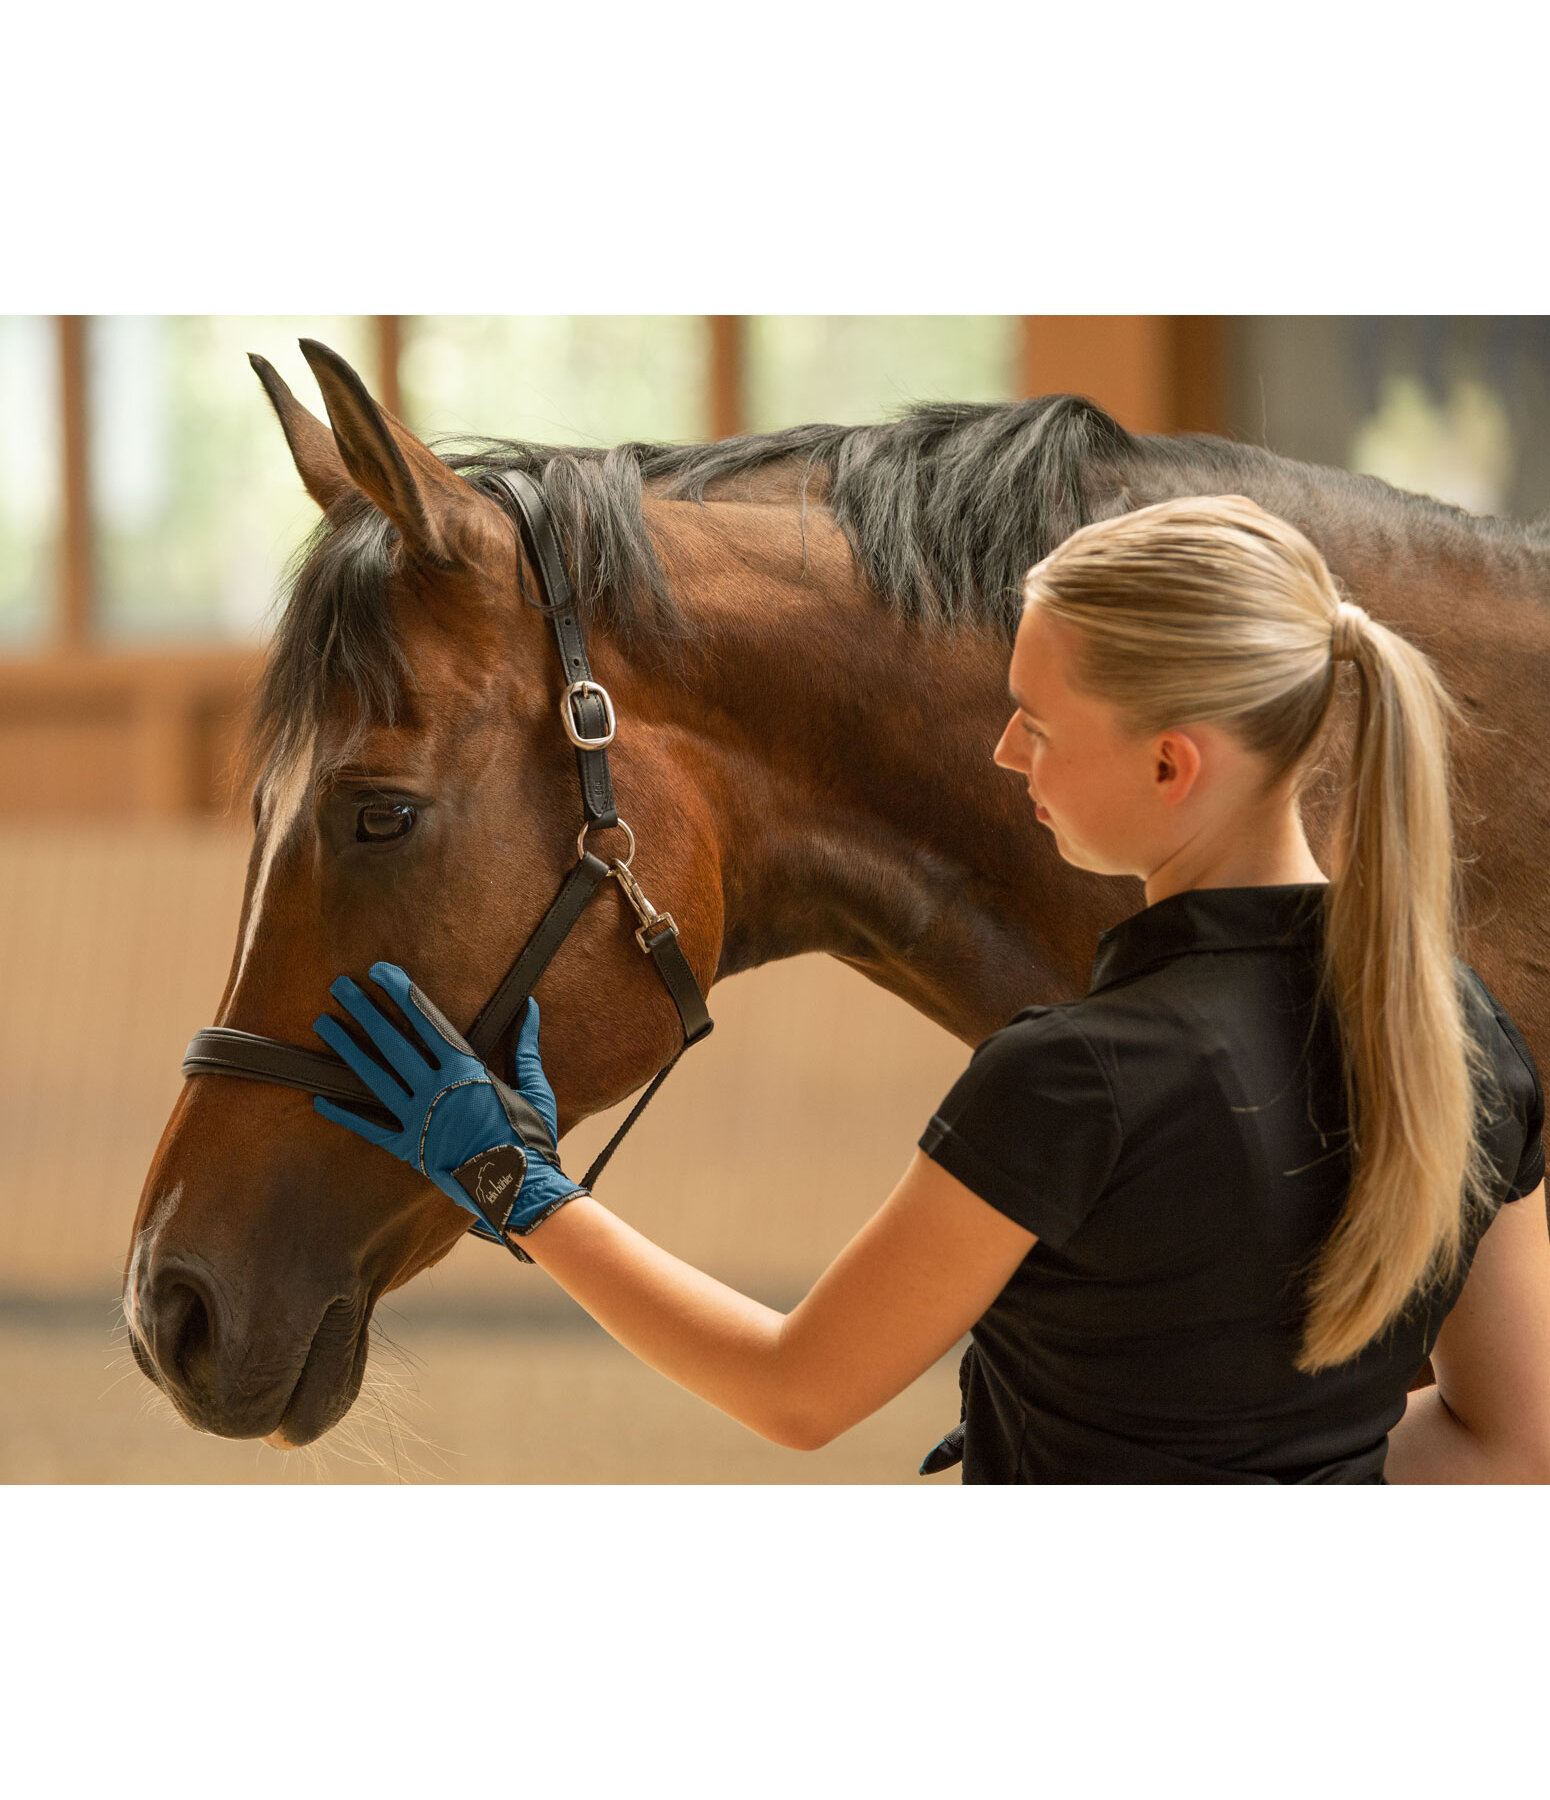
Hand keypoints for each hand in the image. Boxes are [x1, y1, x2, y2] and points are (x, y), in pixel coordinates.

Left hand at [311, 962, 580, 1253]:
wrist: (520, 1190)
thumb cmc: (530, 1139)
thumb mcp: (535, 1088)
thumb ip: (526, 1047)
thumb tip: (530, 1008)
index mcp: (466, 1072)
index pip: (426, 1022)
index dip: (402, 994)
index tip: (381, 971)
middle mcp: (435, 1091)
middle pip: (391, 1044)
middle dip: (365, 1011)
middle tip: (340, 987)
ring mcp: (419, 1120)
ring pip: (374, 1077)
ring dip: (348, 1049)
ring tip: (324, 1024)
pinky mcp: (410, 1149)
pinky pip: (371, 1129)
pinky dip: (345, 1115)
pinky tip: (319, 1100)